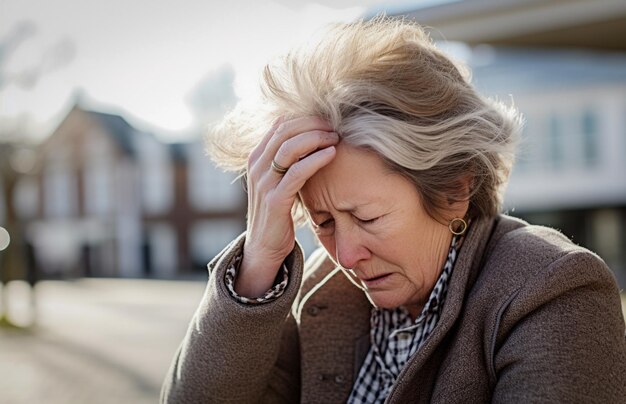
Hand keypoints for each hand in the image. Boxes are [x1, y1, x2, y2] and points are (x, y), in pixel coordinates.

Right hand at [236, 116, 338, 297]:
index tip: (327, 118)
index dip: (304, 117)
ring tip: (336, 137)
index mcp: (256, 158)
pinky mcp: (275, 200)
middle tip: (335, 125)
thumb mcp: (279, 180)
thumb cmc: (277, 211)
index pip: (280, 125)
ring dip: (316, 138)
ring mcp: (264, 183)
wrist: (264, 247)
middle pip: (285, 131)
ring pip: (290, 148)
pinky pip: (297, 172)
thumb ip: (287, 160)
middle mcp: (256, 166)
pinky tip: (332, 154)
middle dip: (313, 124)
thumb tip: (308, 135)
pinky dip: (316, 160)